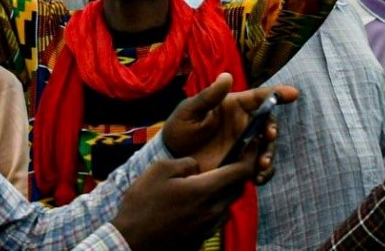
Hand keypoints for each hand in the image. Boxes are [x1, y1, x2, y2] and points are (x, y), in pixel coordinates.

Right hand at [111, 153, 263, 249]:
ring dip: (224, 190)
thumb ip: (185, 163)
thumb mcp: (158, 170)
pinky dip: (213, 205)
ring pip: (227, 203)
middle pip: (238, 188)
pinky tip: (196, 201)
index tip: (253, 143)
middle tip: (231, 160)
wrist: (131, 242)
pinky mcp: (201, 238)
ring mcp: (208, 227)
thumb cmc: (142, 204)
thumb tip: (198, 166)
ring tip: (208, 181)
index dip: (250, 156)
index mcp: (204, 190)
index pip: (240, 172)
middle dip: (238, 173)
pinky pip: (216, 217)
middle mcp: (212, 210)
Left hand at [161, 73, 294, 173]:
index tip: (294, 93)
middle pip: (268, 123)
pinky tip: (258, 177)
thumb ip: (209, 96)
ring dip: (270, 154)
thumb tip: (227, 76)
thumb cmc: (179, 128)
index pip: (259, 97)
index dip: (278, 93)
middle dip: (273, 129)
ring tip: (261, 164)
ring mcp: (244, 145)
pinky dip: (264, 172)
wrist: (171, 159)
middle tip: (269, 135)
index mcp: (234, 106)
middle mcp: (243, 124)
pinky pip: (260, 168)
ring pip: (267, 147)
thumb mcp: (190, 110)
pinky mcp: (242, 165)